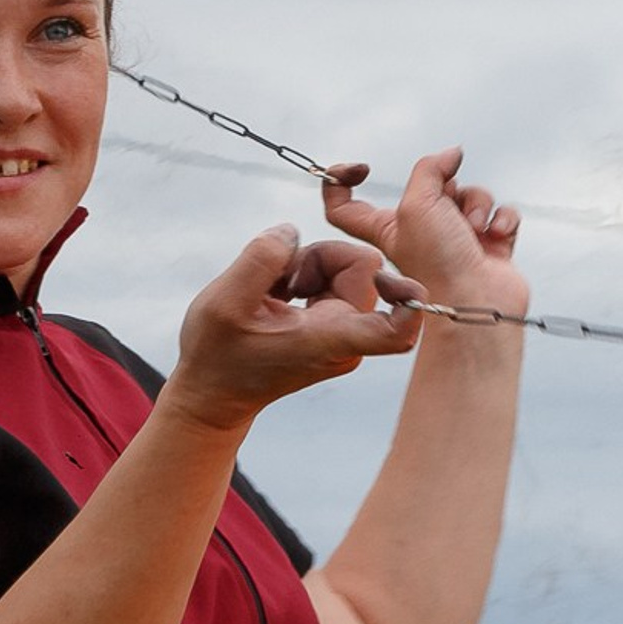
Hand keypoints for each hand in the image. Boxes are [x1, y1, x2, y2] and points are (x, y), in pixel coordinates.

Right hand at [159, 225, 420, 433]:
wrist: (214, 391)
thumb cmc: (219, 356)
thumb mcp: (226, 301)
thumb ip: (263, 258)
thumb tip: (293, 232)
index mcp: (332, 339)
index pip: (396, 330)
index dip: (408, 301)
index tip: (393, 279)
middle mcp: (347, 336)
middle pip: (364, 266)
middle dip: (319, 257)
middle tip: (281, 281)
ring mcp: (341, 329)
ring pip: (347, 266)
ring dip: (307, 265)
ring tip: (272, 292)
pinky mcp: (331, 322)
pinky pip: (332, 276)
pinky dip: (303, 274)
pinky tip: (276, 295)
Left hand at [323, 148, 528, 317]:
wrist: (479, 306)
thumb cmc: (439, 268)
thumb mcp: (418, 205)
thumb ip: (430, 170)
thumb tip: (452, 154)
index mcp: (386, 228)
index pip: (344, 205)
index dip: (341, 182)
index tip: (359, 168)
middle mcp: (420, 233)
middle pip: (432, 186)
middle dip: (448, 185)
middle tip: (449, 204)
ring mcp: (456, 240)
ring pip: (471, 195)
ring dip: (478, 204)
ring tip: (476, 228)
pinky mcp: (487, 247)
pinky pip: (498, 215)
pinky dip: (501, 219)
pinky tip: (496, 235)